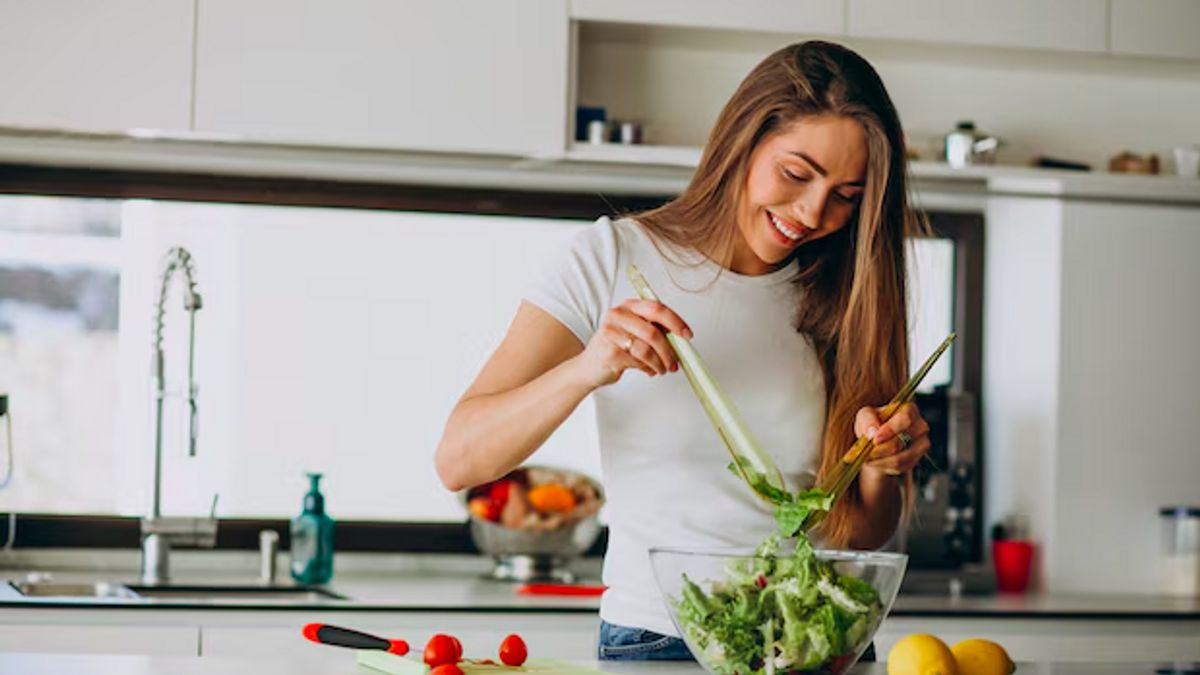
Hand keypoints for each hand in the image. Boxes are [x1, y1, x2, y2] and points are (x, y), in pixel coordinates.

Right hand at [574, 299, 691, 387]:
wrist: (588, 368)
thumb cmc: (614, 348)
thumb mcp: (633, 331)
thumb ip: (654, 329)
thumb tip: (680, 339)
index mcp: (628, 306)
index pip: (657, 308)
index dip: (676, 322)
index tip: (687, 334)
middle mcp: (618, 316)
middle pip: (654, 331)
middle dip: (669, 350)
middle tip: (676, 360)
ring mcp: (612, 333)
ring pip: (648, 349)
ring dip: (660, 363)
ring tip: (662, 368)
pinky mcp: (611, 352)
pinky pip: (639, 362)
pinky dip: (649, 368)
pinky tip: (649, 370)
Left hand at [854, 402, 929, 476]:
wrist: (878, 440)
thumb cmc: (874, 423)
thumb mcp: (865, 415)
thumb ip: (867, 419)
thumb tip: (872, 432)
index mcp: (909, 410)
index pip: (905, 419)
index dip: (890, 430)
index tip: (875, 440)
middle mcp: (920, 427)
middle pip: (901, 442)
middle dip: (879, 450)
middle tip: (865, 452)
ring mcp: (921, 445)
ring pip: (899, 459)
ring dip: (879, 460)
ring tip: (867, 457)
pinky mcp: (917, 459)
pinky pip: (899, 467)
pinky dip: (883, 466)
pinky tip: (876, 460)